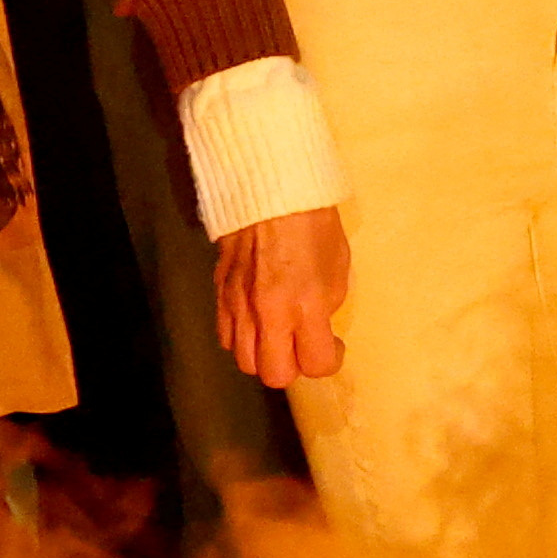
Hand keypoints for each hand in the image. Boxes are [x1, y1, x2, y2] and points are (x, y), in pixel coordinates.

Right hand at [215, 206, 349, 387]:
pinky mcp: (219, 289)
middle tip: (303, 342)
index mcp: (305, 304)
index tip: (335, 342)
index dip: (332, 360)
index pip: (317, 364)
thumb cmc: (313, 220)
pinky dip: (242, 336)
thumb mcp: (337, 265)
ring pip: (244, 361)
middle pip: (274, 375)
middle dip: (294, 366)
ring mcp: (238, 303)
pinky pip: (225, 334)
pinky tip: (255, 318)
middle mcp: (268, 312)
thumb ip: (325, 304)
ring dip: (264, 354)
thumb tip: (315, 324)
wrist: (268, 183)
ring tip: (278, 333)